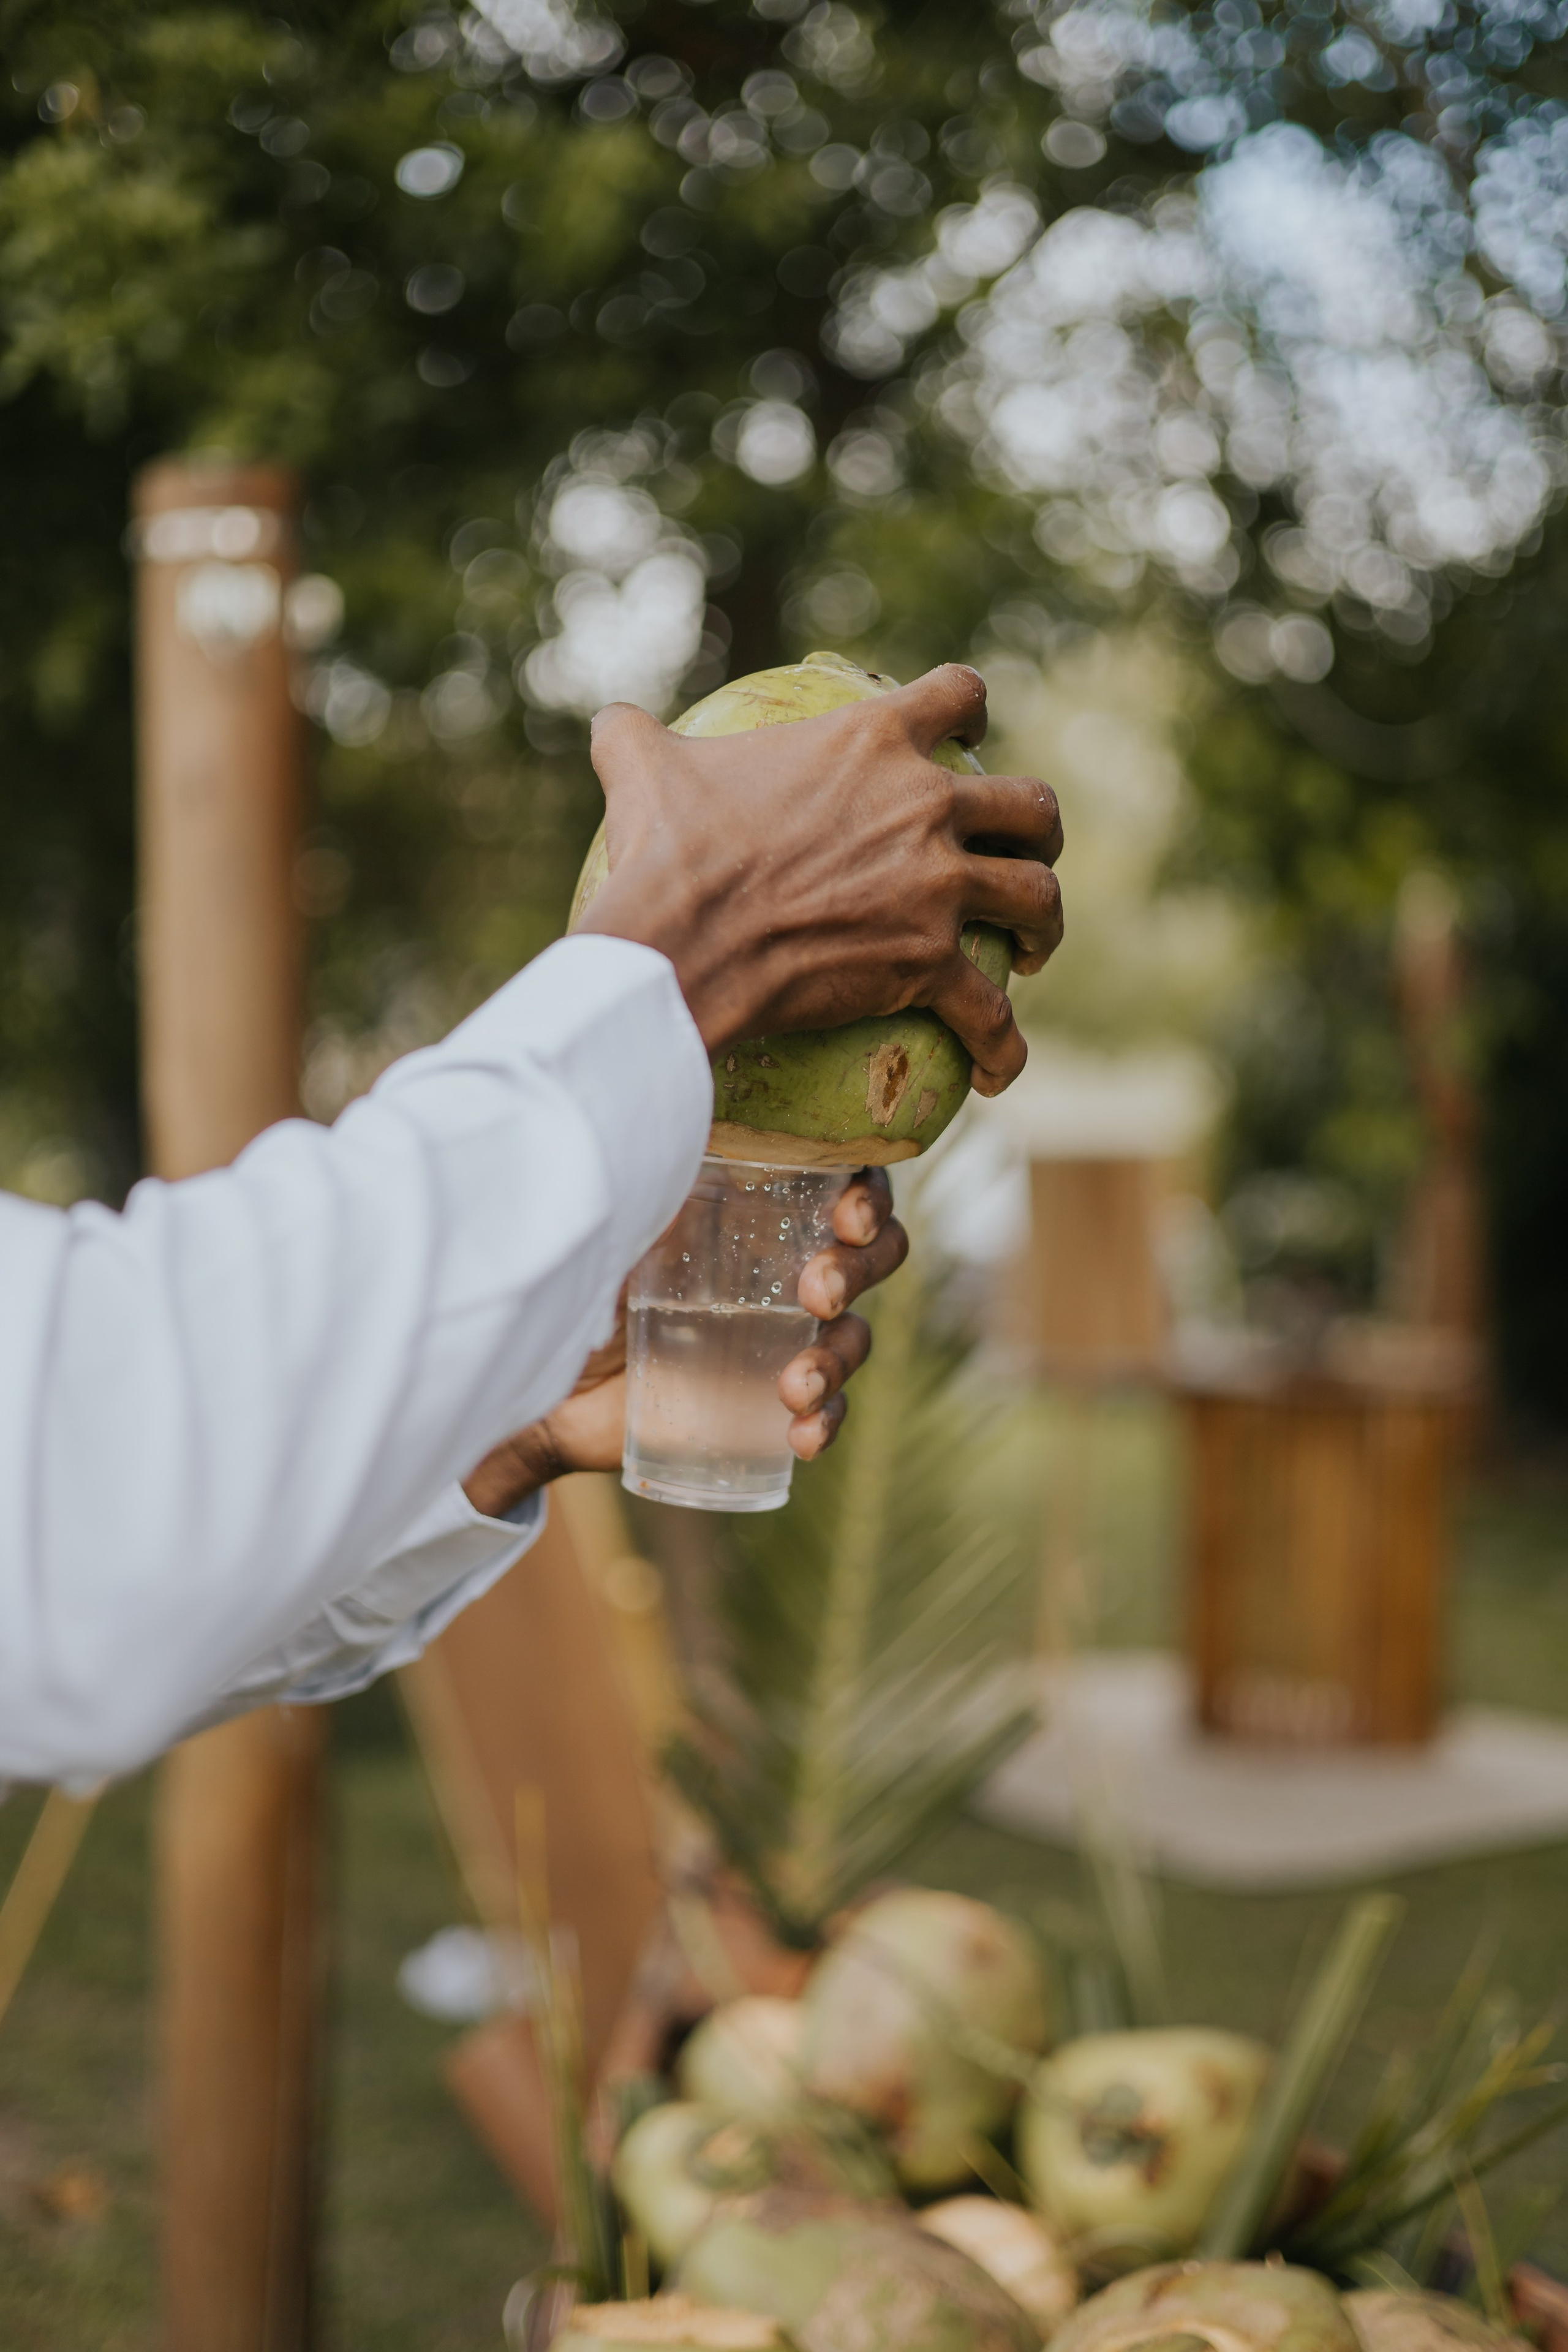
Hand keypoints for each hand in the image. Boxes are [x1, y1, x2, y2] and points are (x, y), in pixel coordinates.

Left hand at [460, 1170, 907, 1518]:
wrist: (545, 1380)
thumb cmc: (579, 1277)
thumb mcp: (608, 1218)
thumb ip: (627, 1166)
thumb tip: (633, 1090)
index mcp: (759, 1205)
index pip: (843, 1181)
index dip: (869, 1194)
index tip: (849, 1218)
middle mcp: (784, 1264)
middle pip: (872, 1255)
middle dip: (859, 1271)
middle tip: (816, 1293)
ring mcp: (783, 1336)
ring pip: (853, 1335)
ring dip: (838, 1358)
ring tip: (794, 1387)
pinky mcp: (767, 1401)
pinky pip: (826, 1409)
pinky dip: (825, 1421)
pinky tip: (803, 1436)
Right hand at [575, 663, 1062, 1097]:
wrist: (681, 942)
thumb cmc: (665, 852)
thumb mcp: (644, 768)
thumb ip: (639, 734)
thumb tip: (611, 722)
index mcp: (873, 741)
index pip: (959, 694)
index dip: (972, 708)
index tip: (970, 732)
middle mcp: (924, 806)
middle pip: (1029, 806)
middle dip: (1038, 832)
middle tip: (1021, 857)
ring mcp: (936, 886)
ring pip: (1037, 898)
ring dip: (1045, 924)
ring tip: (1032, 951)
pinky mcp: (930, 964)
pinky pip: (993, 1013)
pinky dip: (1005, 1045)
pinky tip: (998, 1071)